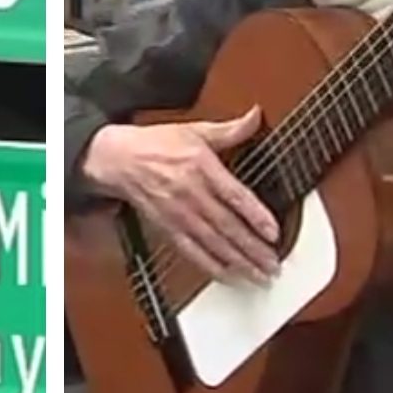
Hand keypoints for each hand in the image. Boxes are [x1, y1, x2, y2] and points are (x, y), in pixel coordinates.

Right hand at [81, 105, 279, 281]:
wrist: (118, 159)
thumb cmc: (155, 144)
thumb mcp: (194, 130)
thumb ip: (229, 130)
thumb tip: (255, 116)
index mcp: (200, 167)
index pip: (234, 196)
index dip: (255, 216)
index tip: (274, 233)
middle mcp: (190, 193)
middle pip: (226, 226)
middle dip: (252, 249)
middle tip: (273, 264)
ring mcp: (178, 214)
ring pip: (212, 244)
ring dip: (237, 263)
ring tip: (258, 276)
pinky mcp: (167, 228)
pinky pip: (192, 252)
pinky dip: (211, 267)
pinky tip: (229, 277)